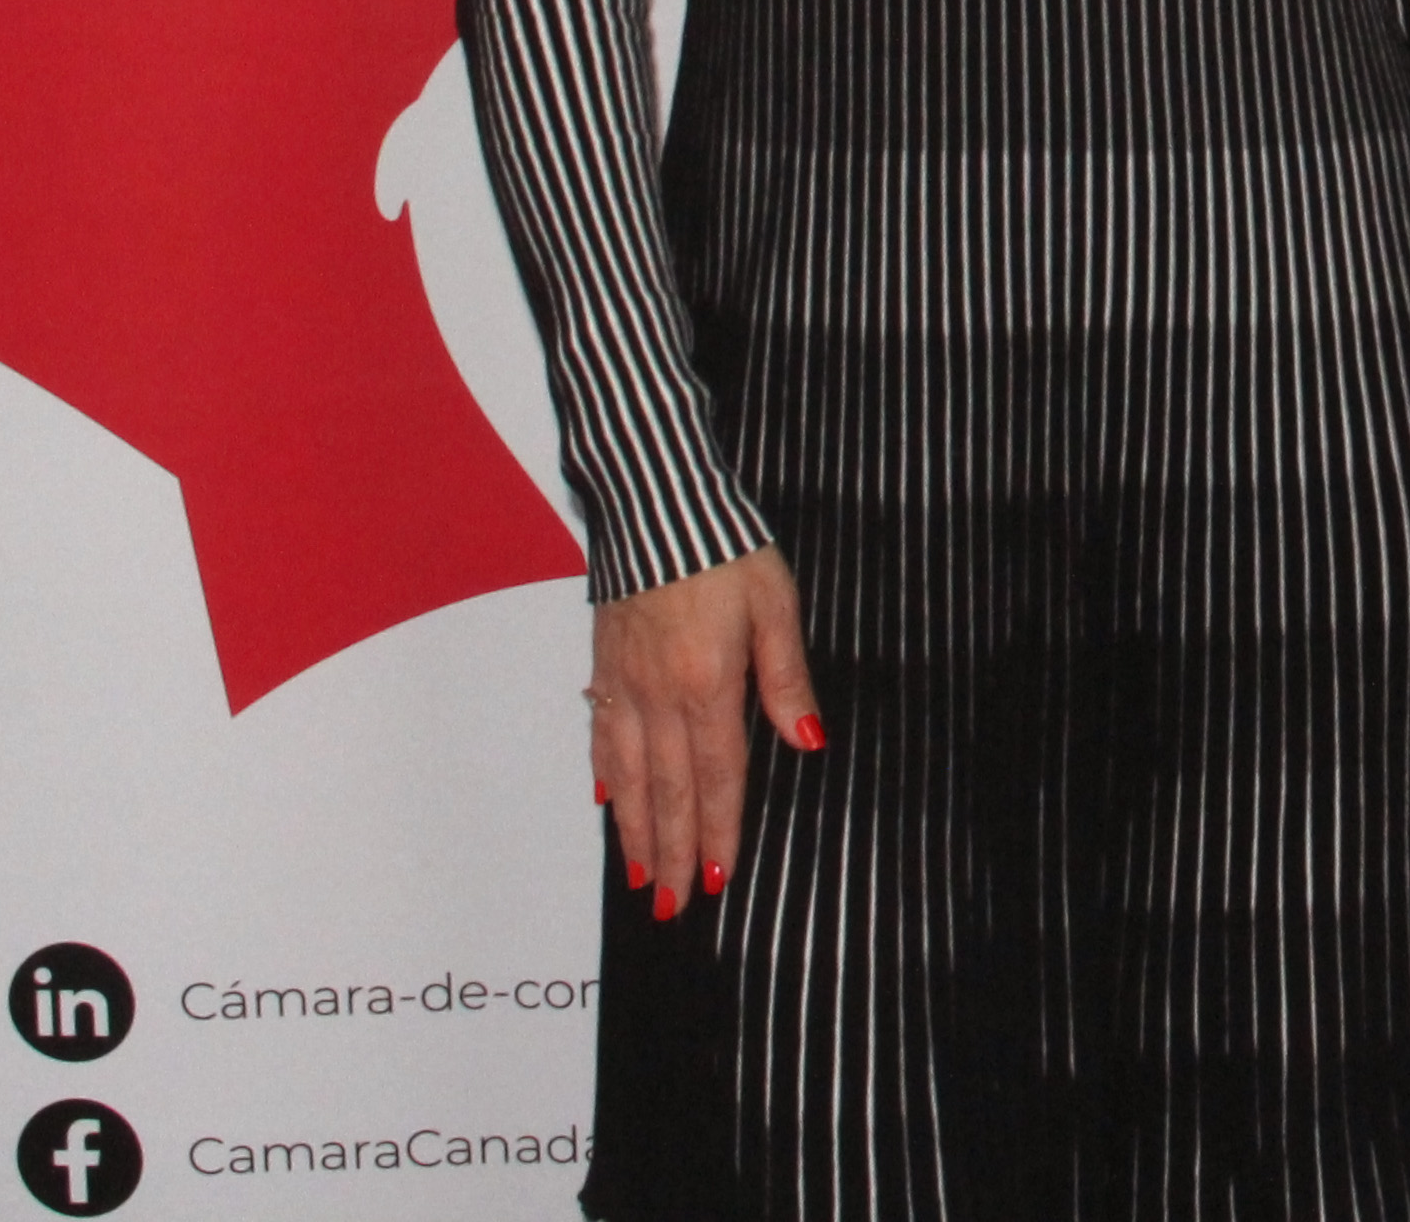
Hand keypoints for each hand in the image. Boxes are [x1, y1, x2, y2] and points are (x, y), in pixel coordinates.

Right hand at [591, 548, 819, 917]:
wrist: (656, 502)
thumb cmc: (725, 547)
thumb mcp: (776, 604)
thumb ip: (786, 677)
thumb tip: (807, 739)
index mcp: (708, 683)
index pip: (718, 777)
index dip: (719, 832)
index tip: (717, 880)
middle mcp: (659, 695)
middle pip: (669, 791)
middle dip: (674, 854)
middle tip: (674, 907)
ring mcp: (625, 683)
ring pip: (630, 776)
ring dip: (637, 832)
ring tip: (642, 877)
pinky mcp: (604, 666)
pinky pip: (602, 736)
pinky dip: (606, 778)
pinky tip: (608, 805)